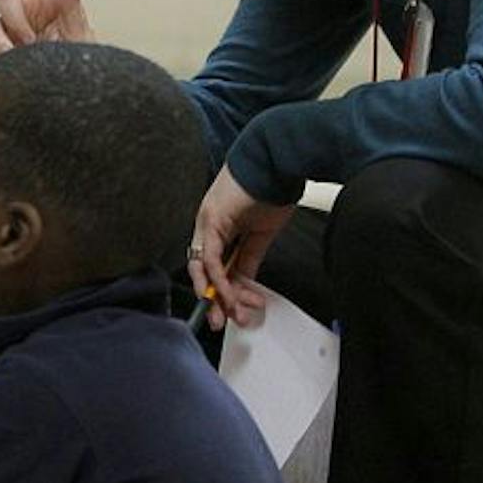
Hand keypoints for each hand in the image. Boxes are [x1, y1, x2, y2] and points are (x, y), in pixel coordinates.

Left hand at [187, 166, 294, 331]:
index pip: (216, 264)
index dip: (225, 289)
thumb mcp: (262, 232)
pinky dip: (220, 281)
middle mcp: (208, 226)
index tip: (236, 310)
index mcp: (220, 226)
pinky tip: (232, 296)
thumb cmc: (274, 187)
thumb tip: (246, 281)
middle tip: (226, 322)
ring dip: (221, 296)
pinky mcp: (211, 220)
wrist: (278, 160)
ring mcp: (206, 222)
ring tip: (238, 315)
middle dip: (216, 300)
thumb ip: (250, 256)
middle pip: (205, 270)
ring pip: (204, 268)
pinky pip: (211, 259)